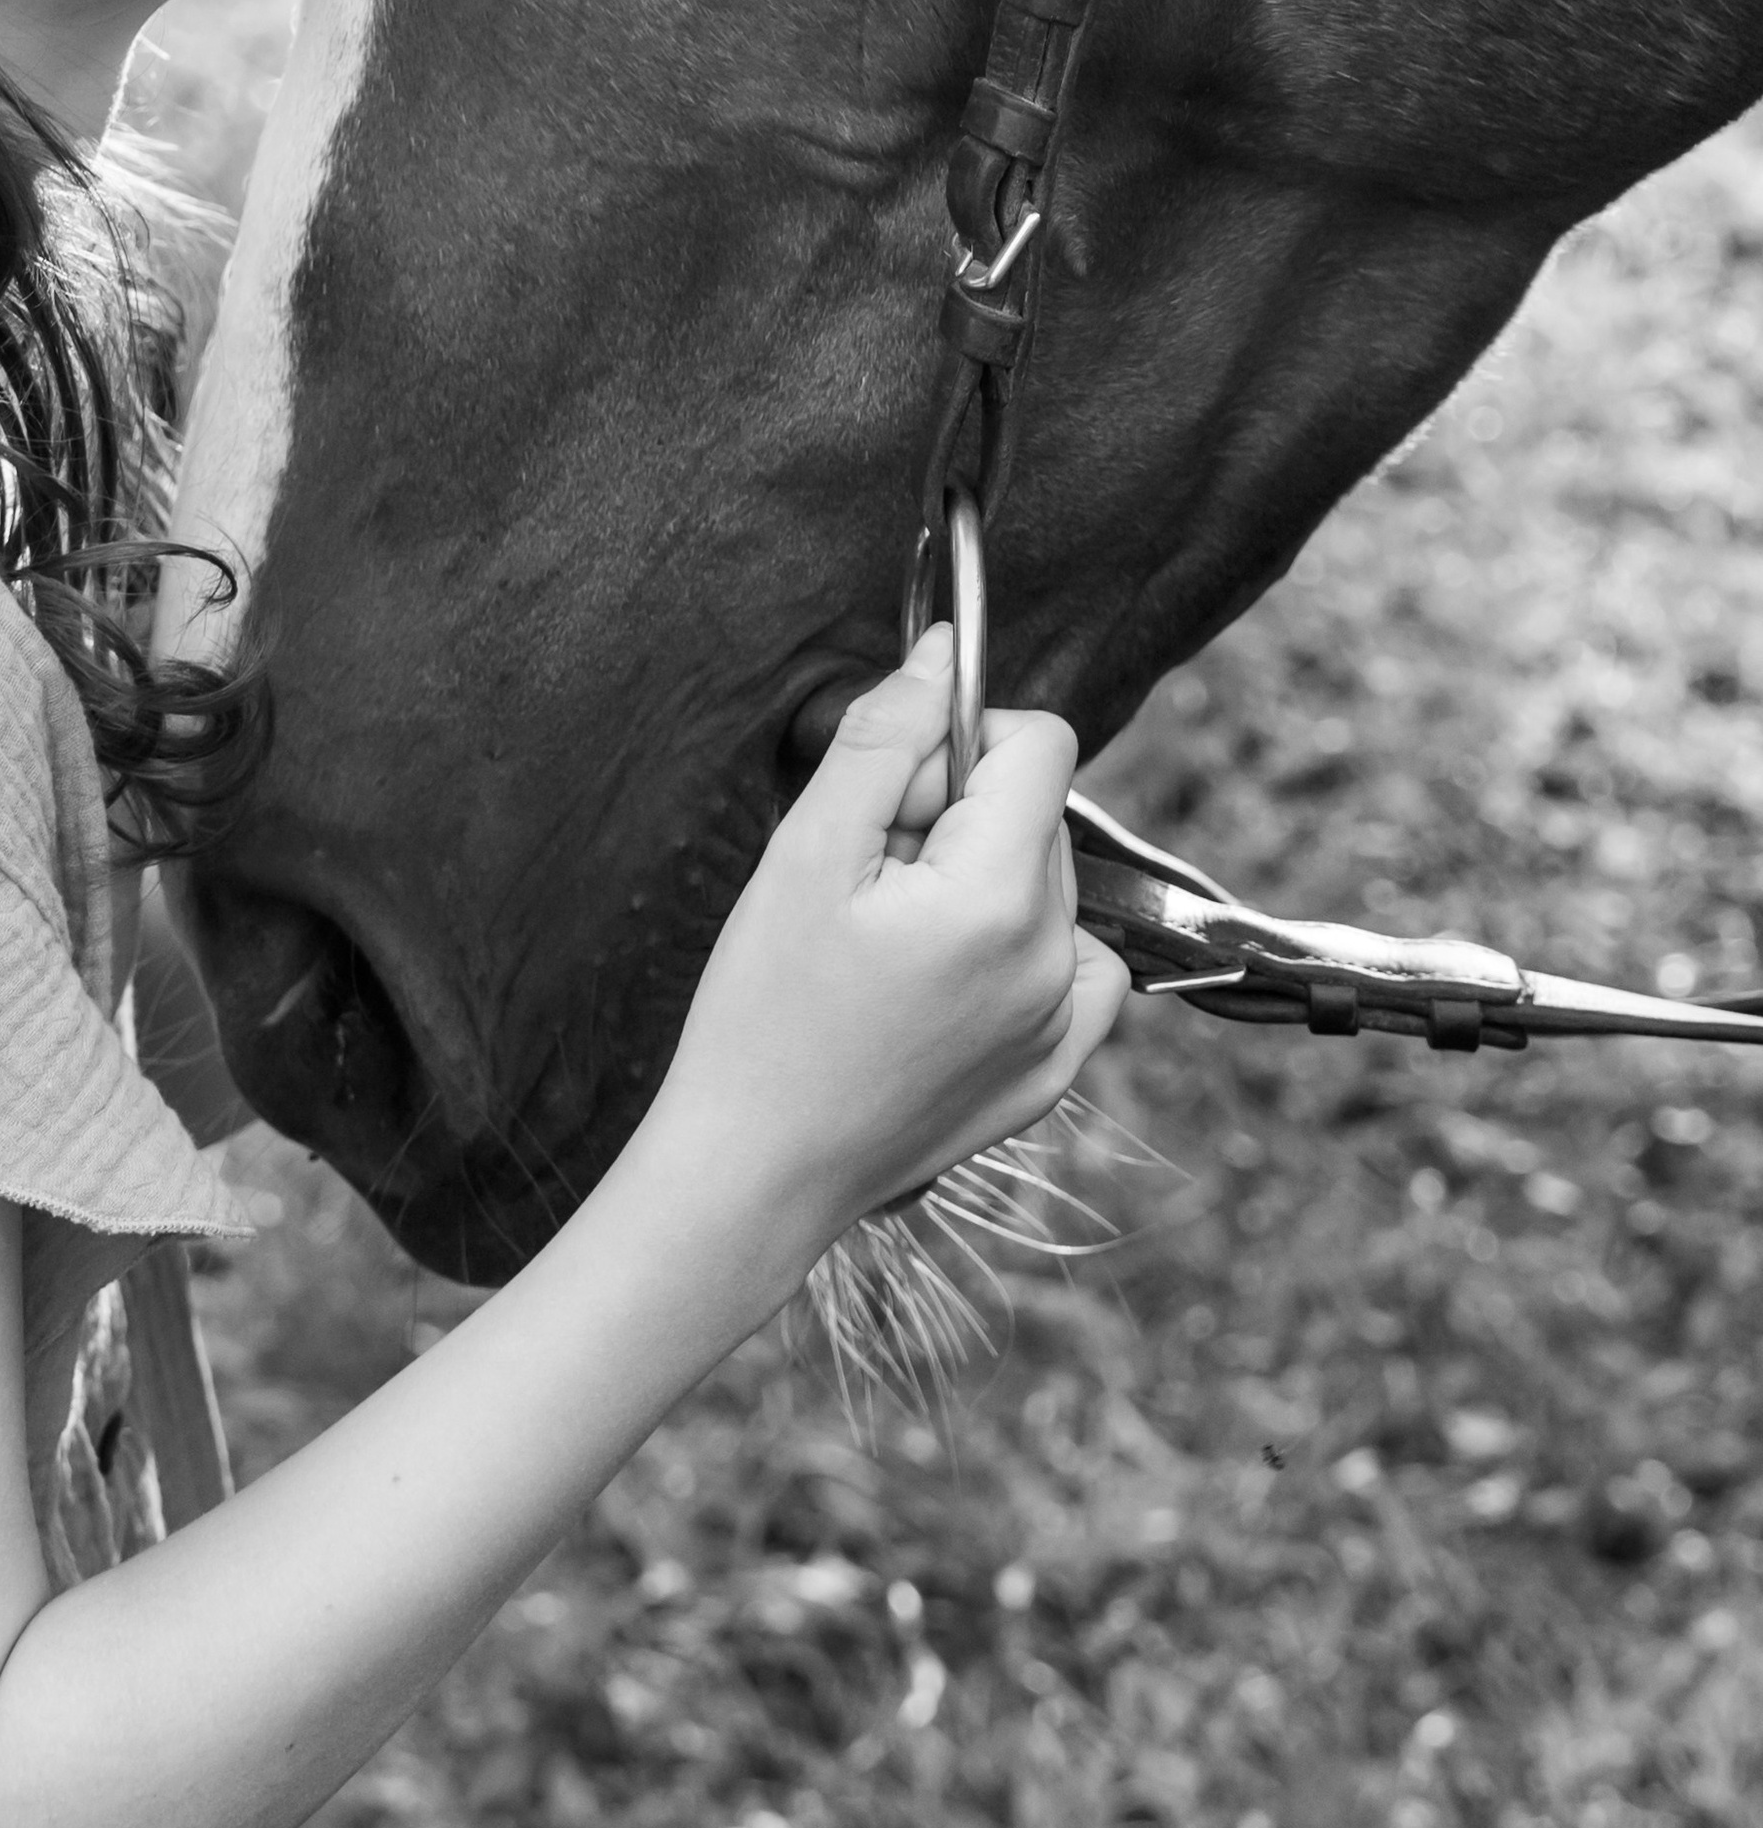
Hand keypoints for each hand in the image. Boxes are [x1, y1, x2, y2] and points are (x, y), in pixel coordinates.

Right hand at [643, 630, 1128, 1272]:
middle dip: (960, 816)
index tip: (894, 795)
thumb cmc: (762, 1011)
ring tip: (888, 942)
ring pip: (1049, 886)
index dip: (963, 741)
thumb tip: (942, 655)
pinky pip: (1075, 970)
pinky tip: (943, 980)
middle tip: (867, 881)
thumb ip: (885, 738)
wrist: (752, 1171)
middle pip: (1039, 814)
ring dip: (980, 883)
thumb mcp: (806, 851)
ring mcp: (1064, 1028)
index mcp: (1000, 897)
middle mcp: (1056, 961)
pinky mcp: (1054, 1076)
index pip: (1042, 743)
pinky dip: (1021, 952)